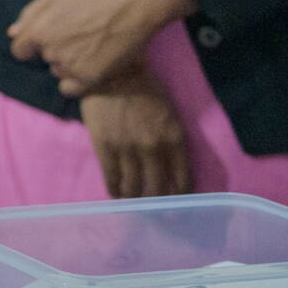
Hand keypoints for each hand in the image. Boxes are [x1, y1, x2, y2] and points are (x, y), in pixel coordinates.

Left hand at [9, 0, 195, 94]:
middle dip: (56, 50)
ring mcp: (70, 67)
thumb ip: (30, 14)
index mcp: (38, 31)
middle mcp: (51, 51)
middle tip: (79, 37)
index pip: (20, 50)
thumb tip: (12, 32)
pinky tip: (91, 66)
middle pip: (44, 59)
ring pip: (58, 72)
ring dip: (69, 64)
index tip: (47, 40)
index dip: (31, 46)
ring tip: (91, 48)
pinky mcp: (89, 79)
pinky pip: (70, 88)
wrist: (132, 8)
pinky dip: (77, 81)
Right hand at [80, 68, 192, 199]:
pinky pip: (112, 177)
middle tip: (156, 214)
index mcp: (175, 140)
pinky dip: (114, 189)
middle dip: (158, 206)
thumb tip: (170, 167)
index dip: (180, 198)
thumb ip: (172, 140)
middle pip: (158, 190)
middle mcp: (154, 149)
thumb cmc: (145, 89)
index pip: (182, 180)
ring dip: (134, 199)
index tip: (177, 206)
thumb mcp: (170, 114)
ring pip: (134, 187)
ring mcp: (128, 149)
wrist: (114, 72)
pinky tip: (116, 193)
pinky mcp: (106, 147)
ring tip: (133, 202)